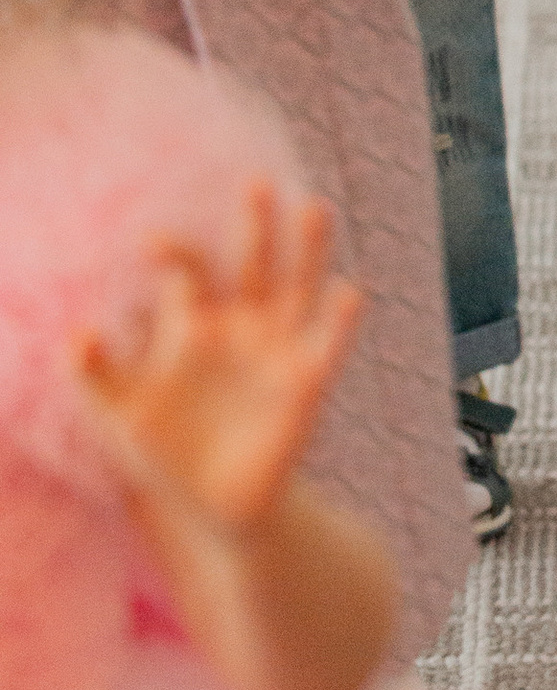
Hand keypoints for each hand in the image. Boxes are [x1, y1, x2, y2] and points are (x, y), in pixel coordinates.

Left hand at [75, 183, 359, 537]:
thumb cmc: (164, 451)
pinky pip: (327, 343)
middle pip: (252, 262)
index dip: (175, 256)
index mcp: (195, 323)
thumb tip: (77, 333)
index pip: (188, 275)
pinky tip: (346, 292)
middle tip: (254, 184)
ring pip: (299, 286)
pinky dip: (339, 319)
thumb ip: (99, 376)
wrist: (214, 504)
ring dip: (309, 249)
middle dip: (254, 225)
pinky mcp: (308, 380)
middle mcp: (242, 324)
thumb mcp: (122, 415)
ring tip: (313, 208)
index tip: (154, 242)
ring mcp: (279, 348)